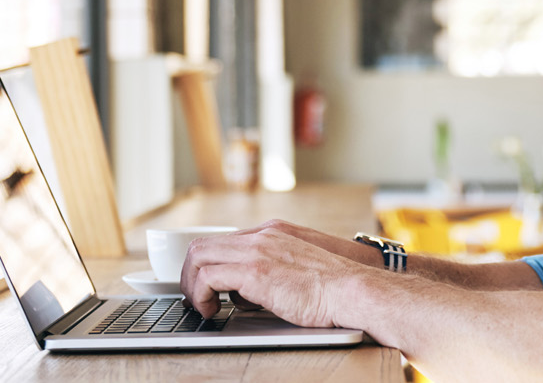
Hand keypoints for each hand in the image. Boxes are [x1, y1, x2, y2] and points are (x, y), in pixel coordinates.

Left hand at [178, 222, 368, 326]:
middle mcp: (261, 236)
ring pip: (199, 257)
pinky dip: (201, 295)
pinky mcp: (255, 272)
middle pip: (203, 244)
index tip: (205, 286)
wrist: (351, 290)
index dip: (207, 264)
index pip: (223, 241)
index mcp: (272, 232)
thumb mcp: (296, 270)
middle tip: (196, 298)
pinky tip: (212, 311)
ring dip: (192, 285)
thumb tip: (246, 294)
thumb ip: (271, 272)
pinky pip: (208, 277)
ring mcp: (257, 251)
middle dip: (190, 273)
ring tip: (202, 307)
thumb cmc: (332, 289)